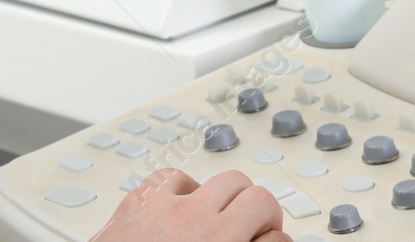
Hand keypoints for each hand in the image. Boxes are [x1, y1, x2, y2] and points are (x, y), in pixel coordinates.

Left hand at [94, 169, 290, 241]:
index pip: (273, 229)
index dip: (276, 238)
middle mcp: (198, 224)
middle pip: (254, 195)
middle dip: (259, 214)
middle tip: (254, 233)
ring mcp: (167, 209)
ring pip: (218, 179)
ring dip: (226, 198)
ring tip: (221, 218)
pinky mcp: (138, 203)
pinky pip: (171, 178)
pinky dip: (181, 189)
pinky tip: (181, 206)